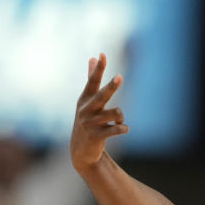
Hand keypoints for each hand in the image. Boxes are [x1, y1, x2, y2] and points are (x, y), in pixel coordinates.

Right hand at [70, 53, 127, 171]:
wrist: (80, 149)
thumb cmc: (87, 119)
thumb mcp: (88, 99)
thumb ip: (91, 78)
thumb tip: (93, 57)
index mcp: (85, 98)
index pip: (92, 81)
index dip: (98, 69)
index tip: (102, 55)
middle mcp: (86, 110)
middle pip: (102, 95)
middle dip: (111, 87)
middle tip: (120, 76)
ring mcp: (90, 123)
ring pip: (115, 113)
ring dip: (121, 117)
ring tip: (119, 121)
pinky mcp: (96, 136)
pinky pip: (115, 130)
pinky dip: (122, 128)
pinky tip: (124, 129)